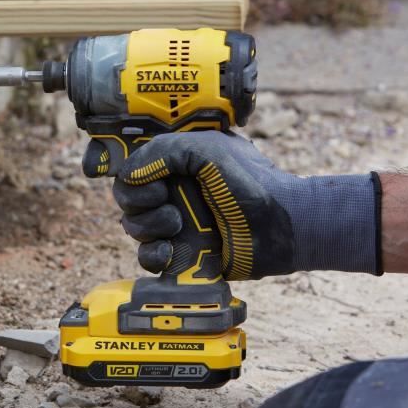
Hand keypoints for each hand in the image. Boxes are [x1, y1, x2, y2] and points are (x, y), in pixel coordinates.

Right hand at [112, 131, 379, 279]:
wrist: (280, 225)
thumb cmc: (251, 181)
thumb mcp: (207, 150)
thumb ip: (163, 151)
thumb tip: (128, 174)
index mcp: (176, 164)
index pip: (132, 168)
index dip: (133, 178)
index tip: (155, 183)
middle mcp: (172, 192)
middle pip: (127, 199)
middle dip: (140, 203)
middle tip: (168, 204)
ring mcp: (175, 223)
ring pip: (134, 228)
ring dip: (148, 227)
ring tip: (177, 226)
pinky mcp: (181, 253)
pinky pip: (148, 257)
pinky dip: (152, 256)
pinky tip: (169, 252)